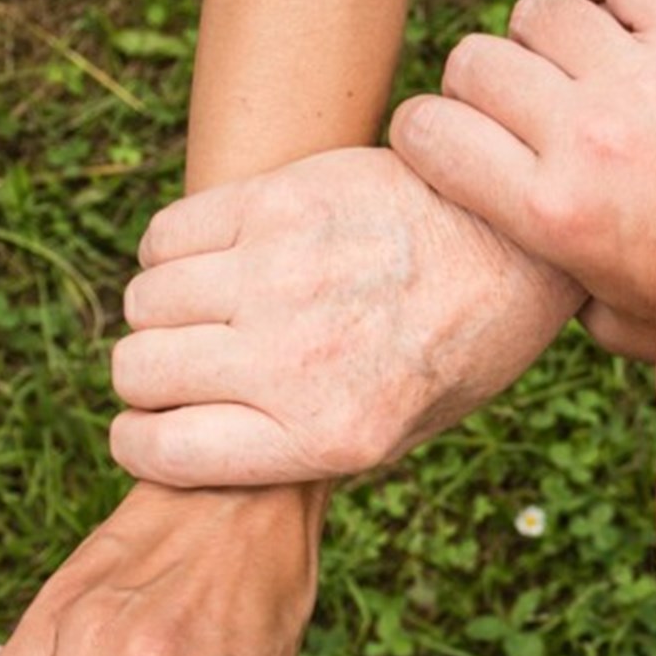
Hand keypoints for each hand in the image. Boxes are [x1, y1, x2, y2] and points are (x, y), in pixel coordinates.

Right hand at [109, 147, 581, 486]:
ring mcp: (282, 276)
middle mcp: (295, 361)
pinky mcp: (279, 203)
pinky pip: (167, 234)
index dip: (140, 444)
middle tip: (190, 367)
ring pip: (144, 301)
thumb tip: (200, 443)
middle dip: (150, 378)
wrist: (517, 245)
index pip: (161, 452)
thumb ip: (300, 445)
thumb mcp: (399, 433)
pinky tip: (218, 259)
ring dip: (163, 313)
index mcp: (328, 435)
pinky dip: (172, 253)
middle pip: (138, 371)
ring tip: (211, 310)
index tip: (150, 429)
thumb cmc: (459, 349)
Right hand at [391, 0, 655, 348]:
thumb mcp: (609, 321)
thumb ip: (546, 295)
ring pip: (539, 12)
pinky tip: (608, 13)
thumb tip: (502, 278)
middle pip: (474, 62)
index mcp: (552, 216)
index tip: (442, 141)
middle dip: (478, 87)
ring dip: (542, 39)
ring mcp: (647, 80)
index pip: (427, 132)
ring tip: (571, 72)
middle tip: (514, 113)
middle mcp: (589, 140)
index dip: (422, 132)